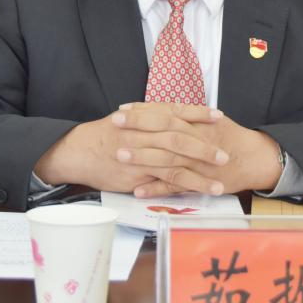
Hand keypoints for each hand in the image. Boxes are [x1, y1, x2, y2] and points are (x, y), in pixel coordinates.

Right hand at [33, 103, 228, 194]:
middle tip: (225, 154)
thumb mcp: (127, 119)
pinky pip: (166, 180)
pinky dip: (186, 186)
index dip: (198, 113)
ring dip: (201, 173)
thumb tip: (173, 117)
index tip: (218, 115)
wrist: (78, 151)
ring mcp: (142, 154)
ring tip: (220, 181)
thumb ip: (149, 118)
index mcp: (144, 116)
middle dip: (205, 146)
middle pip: (180, 137)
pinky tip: (200, 191)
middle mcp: (145, 132)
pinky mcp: (138, 174)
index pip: (176, 111)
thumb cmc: (103, 136)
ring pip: (177, 162)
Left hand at [114, 104, 283, 197]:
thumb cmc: (230, 138)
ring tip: (119, 155)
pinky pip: (176, 187)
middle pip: (163, 131)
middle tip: (114, 124)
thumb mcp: (209, 120)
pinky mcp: (200, 182)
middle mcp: (195, 139)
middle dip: (137, 127)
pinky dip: (156, 189)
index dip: (142, 110)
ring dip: (142, 157)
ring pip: (166, 158)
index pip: (165, 113)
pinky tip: (137, 190)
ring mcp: (196, 162)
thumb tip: (159, 109)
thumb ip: (186, 115)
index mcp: (196, 122)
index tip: (121, 109)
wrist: (254, 158)